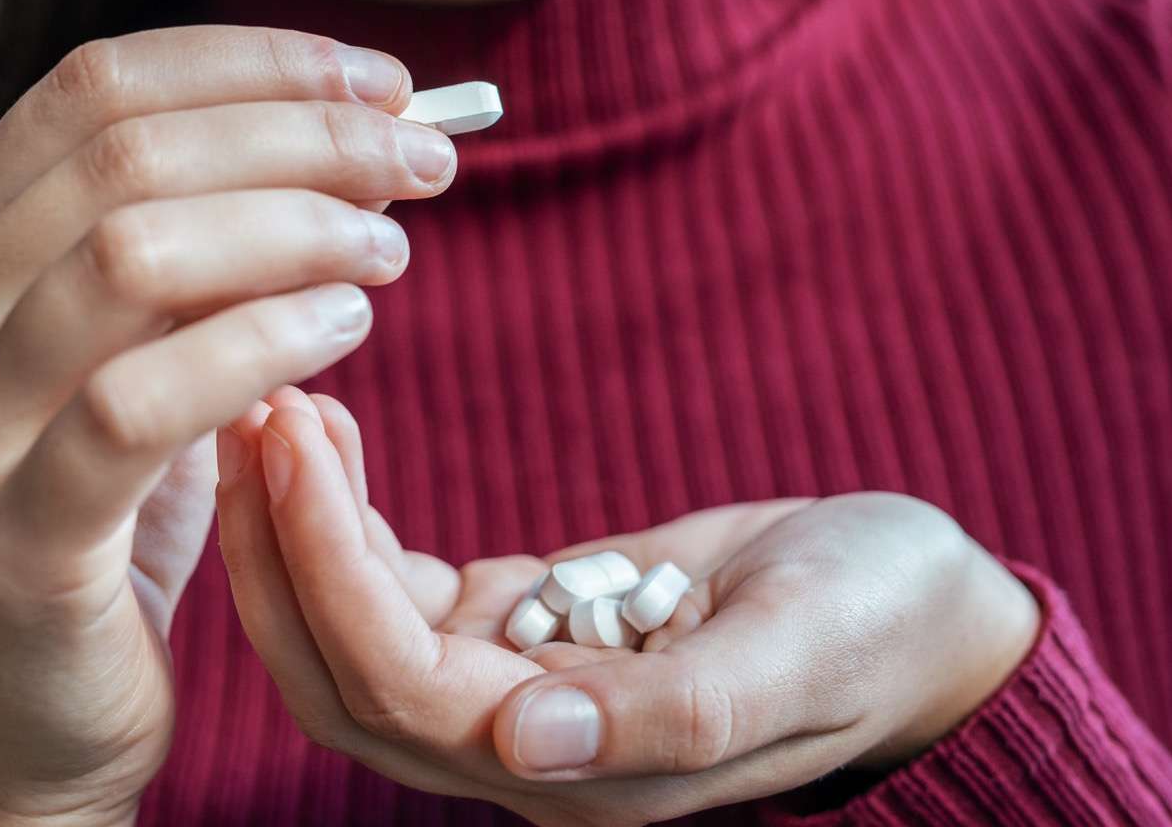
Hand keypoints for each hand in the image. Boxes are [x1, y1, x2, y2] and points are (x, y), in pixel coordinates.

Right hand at [0, 28, 459, 825]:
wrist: (29, 715)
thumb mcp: (136, 345)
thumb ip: (202, 238)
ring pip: (132, 254)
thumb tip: (359, 125)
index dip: (254, 64)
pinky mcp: (13, 533)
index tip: (380, 81)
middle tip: (420, 160)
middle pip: (126, 155)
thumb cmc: (100, 510)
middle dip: (300, 135)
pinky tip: (345, 326)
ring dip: (296, 226)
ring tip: (392, 246)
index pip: (95, 86)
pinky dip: (266, 340)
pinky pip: (148, 401)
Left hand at [217, 391, 1039, 826]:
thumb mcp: (799, 653)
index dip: (328, 567)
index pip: (398, 685)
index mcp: (580, 771)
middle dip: (279, 548)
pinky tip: (330, 430)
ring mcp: (518, 686)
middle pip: (342, 672)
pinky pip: (401, 586)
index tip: (292, 430)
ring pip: (355, 630)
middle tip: (246, 405)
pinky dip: (351, 514)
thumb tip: (515, 747)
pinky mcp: (527, 625)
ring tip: (268, 402)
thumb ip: (668, 715)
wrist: (925, 610)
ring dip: (297, 526)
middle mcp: (525, 745)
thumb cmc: (884, 625)